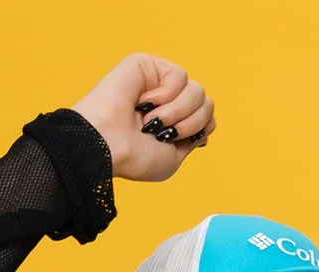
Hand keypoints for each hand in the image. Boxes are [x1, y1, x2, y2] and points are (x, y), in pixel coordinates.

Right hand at [72, 53, 215, 182]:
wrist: (109, 146)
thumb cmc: (135, 157)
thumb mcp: (174, 158)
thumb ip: (194, 138)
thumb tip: (208, 123)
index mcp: (173, 123)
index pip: (208, 118)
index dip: (201, 128)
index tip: (179, 141)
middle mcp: (167, 101)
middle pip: (207, 103)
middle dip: (191, 123)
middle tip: (164, 133)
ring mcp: (158, 82)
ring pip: (197, 91)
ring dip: (177, 113)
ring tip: (151, 121)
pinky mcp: (147, 65)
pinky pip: (180, 76)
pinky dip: (166, 95)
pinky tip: (144, 103)